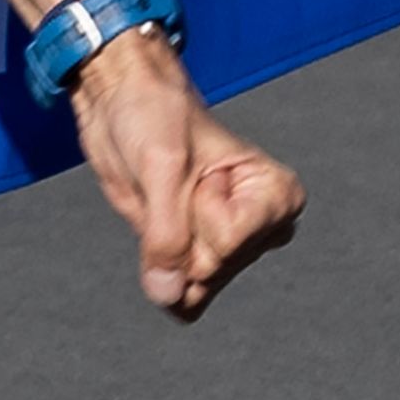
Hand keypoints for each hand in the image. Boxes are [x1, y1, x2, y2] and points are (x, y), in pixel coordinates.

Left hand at [69, 33, 303, 320]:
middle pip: (211, 271)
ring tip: (166, 202)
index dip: (195, 207)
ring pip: (194, 288)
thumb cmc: (154, 113)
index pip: (229, 242)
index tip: (198, 168)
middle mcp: (261, 229)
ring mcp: (230, 246)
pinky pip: (183, 298)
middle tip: (175, 184)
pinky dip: (160, 274)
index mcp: (277, 196)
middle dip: (177, 233)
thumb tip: (168, 295)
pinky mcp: (200, 255)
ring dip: (164, 252)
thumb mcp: (161, 166)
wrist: (122, 101)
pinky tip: (158, 235)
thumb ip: (167, 234)